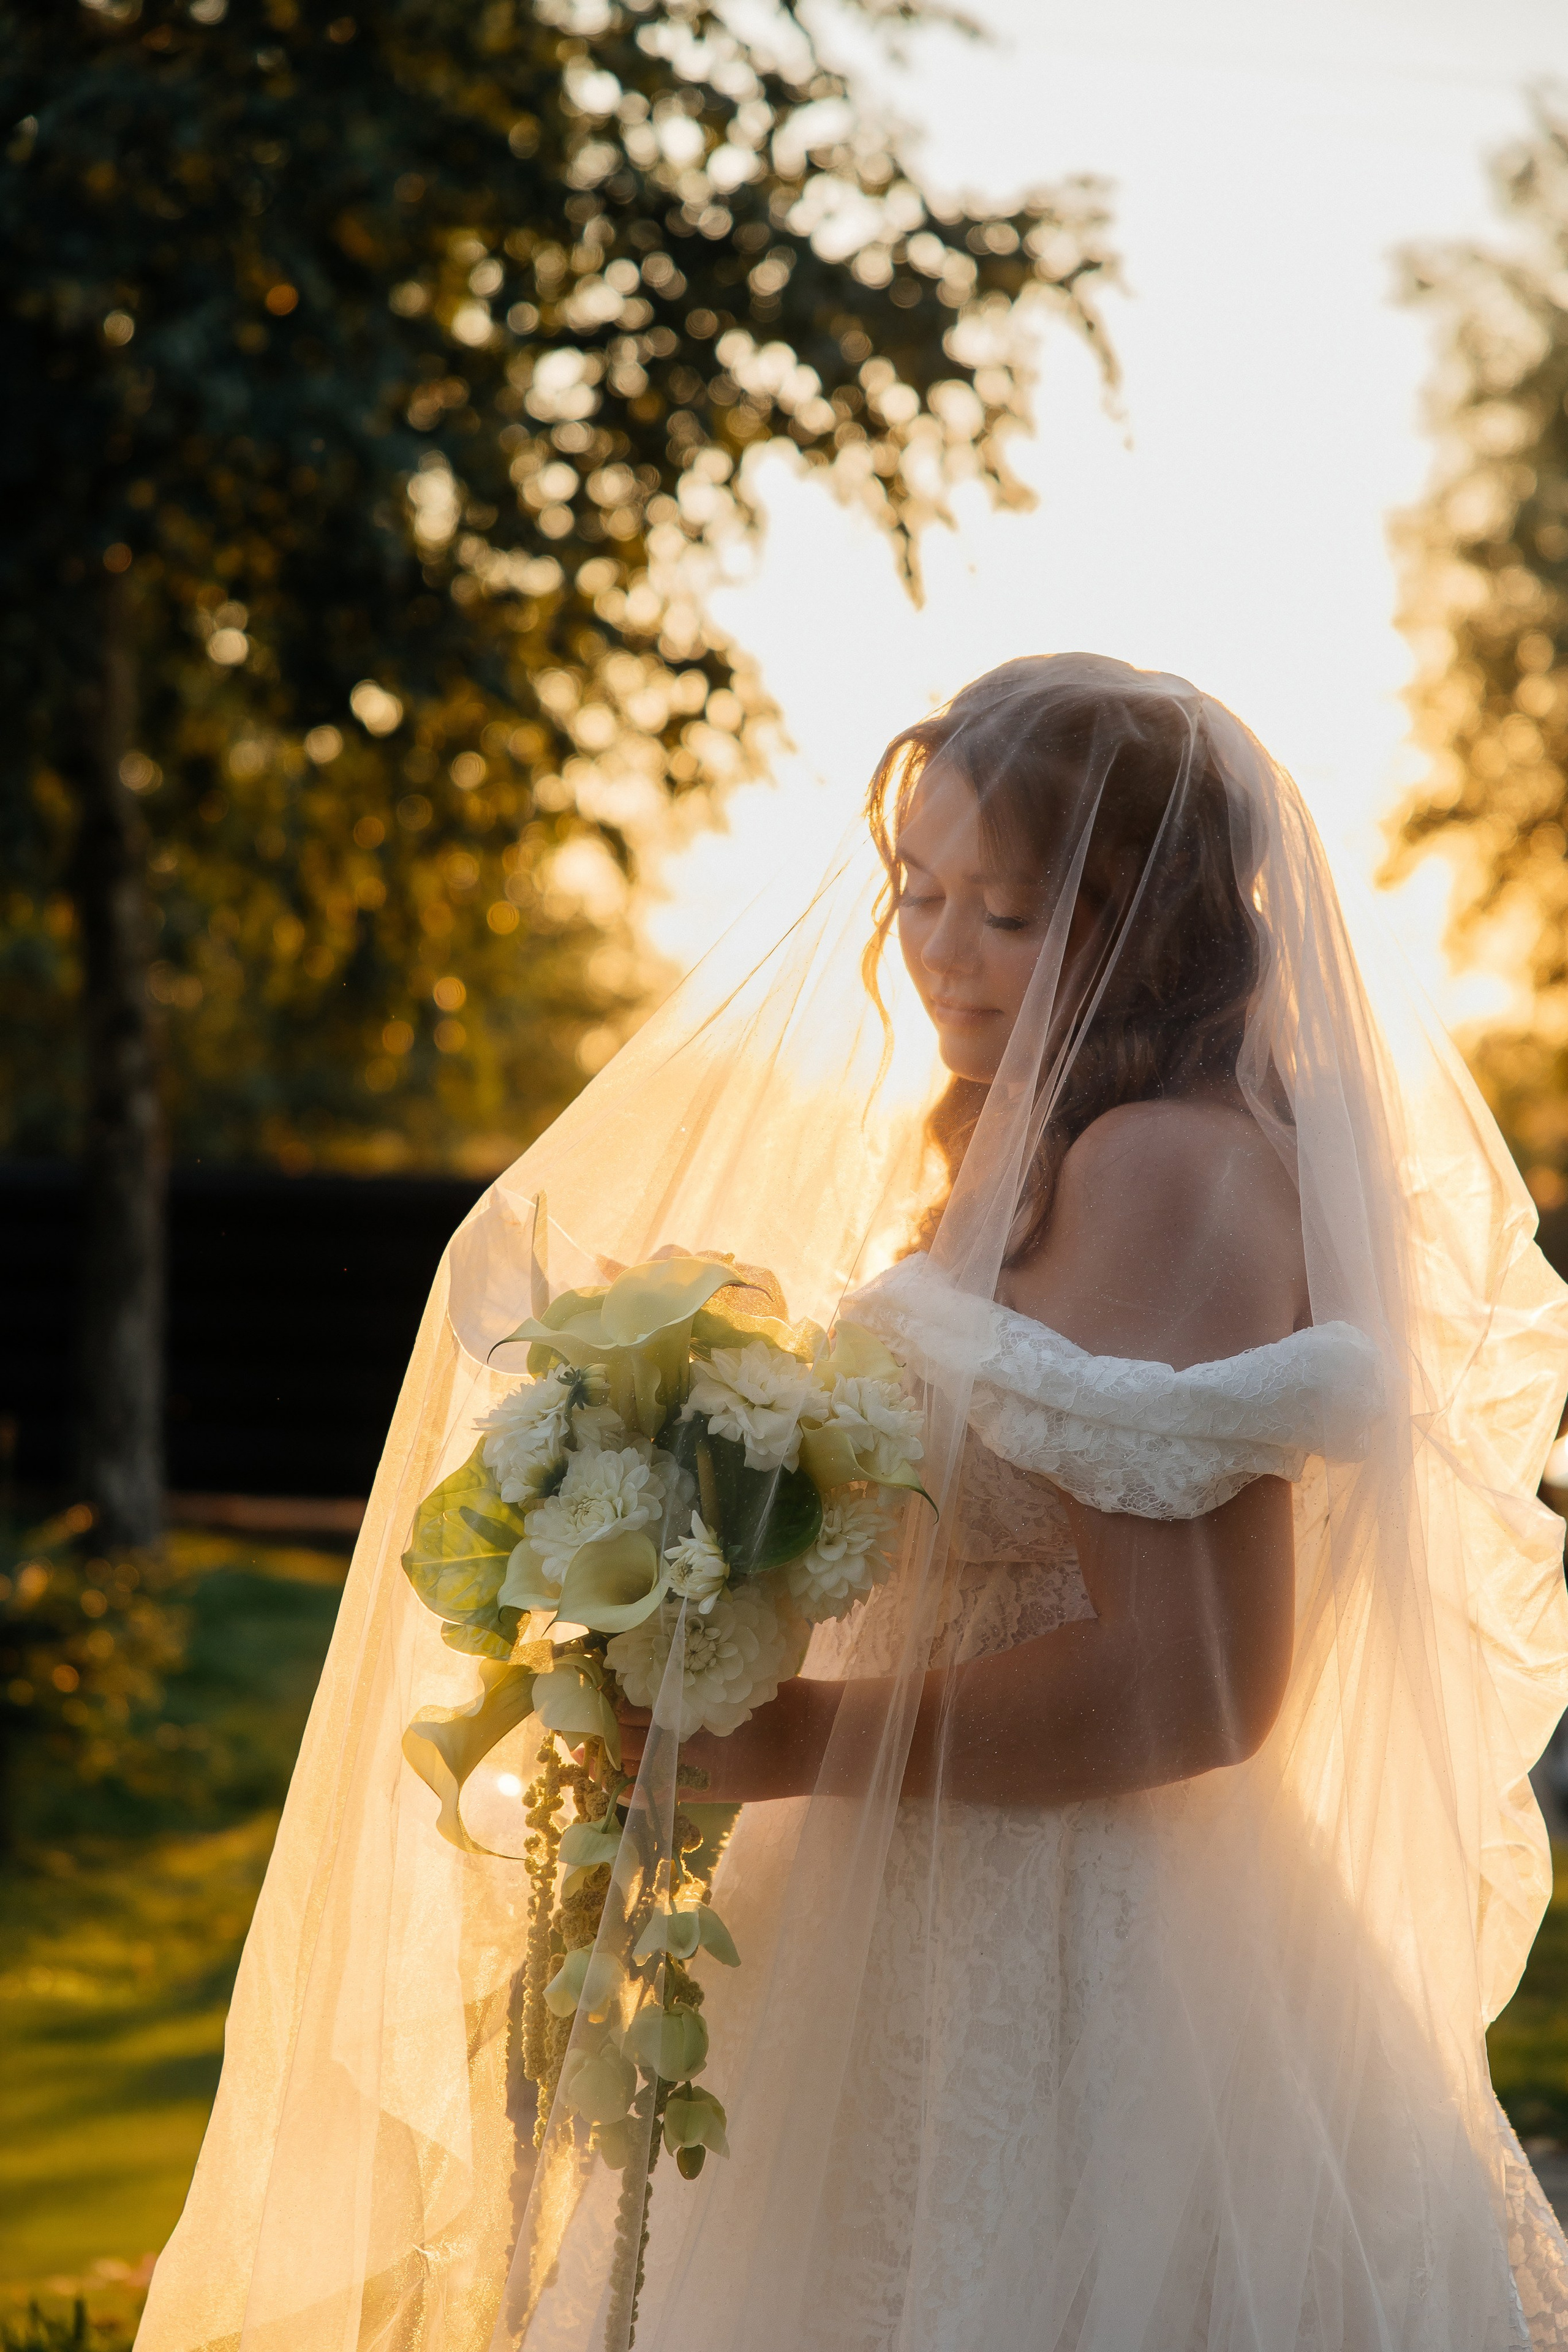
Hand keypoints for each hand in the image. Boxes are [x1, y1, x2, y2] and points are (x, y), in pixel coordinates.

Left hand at [614, 1676, 841, 1802]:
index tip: (608, 1701)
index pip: (641, 1702)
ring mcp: (699, 1763)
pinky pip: (667, 1794)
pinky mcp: (710, 1790)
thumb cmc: (782, 1701)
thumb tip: (670, 1667)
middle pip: (634, 1732)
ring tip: (606, 1758)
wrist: (814, 1740)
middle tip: (600, 1730)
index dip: (620, 1705)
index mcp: (696, 1699)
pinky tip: (623, 1792)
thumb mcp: (742, 1680)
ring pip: (643, 1763)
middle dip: (613, 1733)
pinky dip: (641, 1793)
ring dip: (620, 1761)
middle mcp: (692, 1730)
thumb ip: (705, 1679)